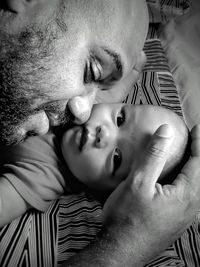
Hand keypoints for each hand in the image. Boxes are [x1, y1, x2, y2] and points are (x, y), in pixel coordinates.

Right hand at [102, 124, 199, 264]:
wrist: (120, 250)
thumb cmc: (127, 219)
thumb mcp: (138, 183)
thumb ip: (153, 155)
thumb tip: (165, 132)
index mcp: (186, 195)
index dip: (199, 142)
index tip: (197, 128)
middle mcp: (192, 205)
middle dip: (198, 153)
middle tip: (193, 138)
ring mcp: (185, 214)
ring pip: (196, 184)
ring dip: (194, 165)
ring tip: (187, 152)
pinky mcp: (176, 218)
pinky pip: (189, 193)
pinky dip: (186, 177)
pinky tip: (175, 176)